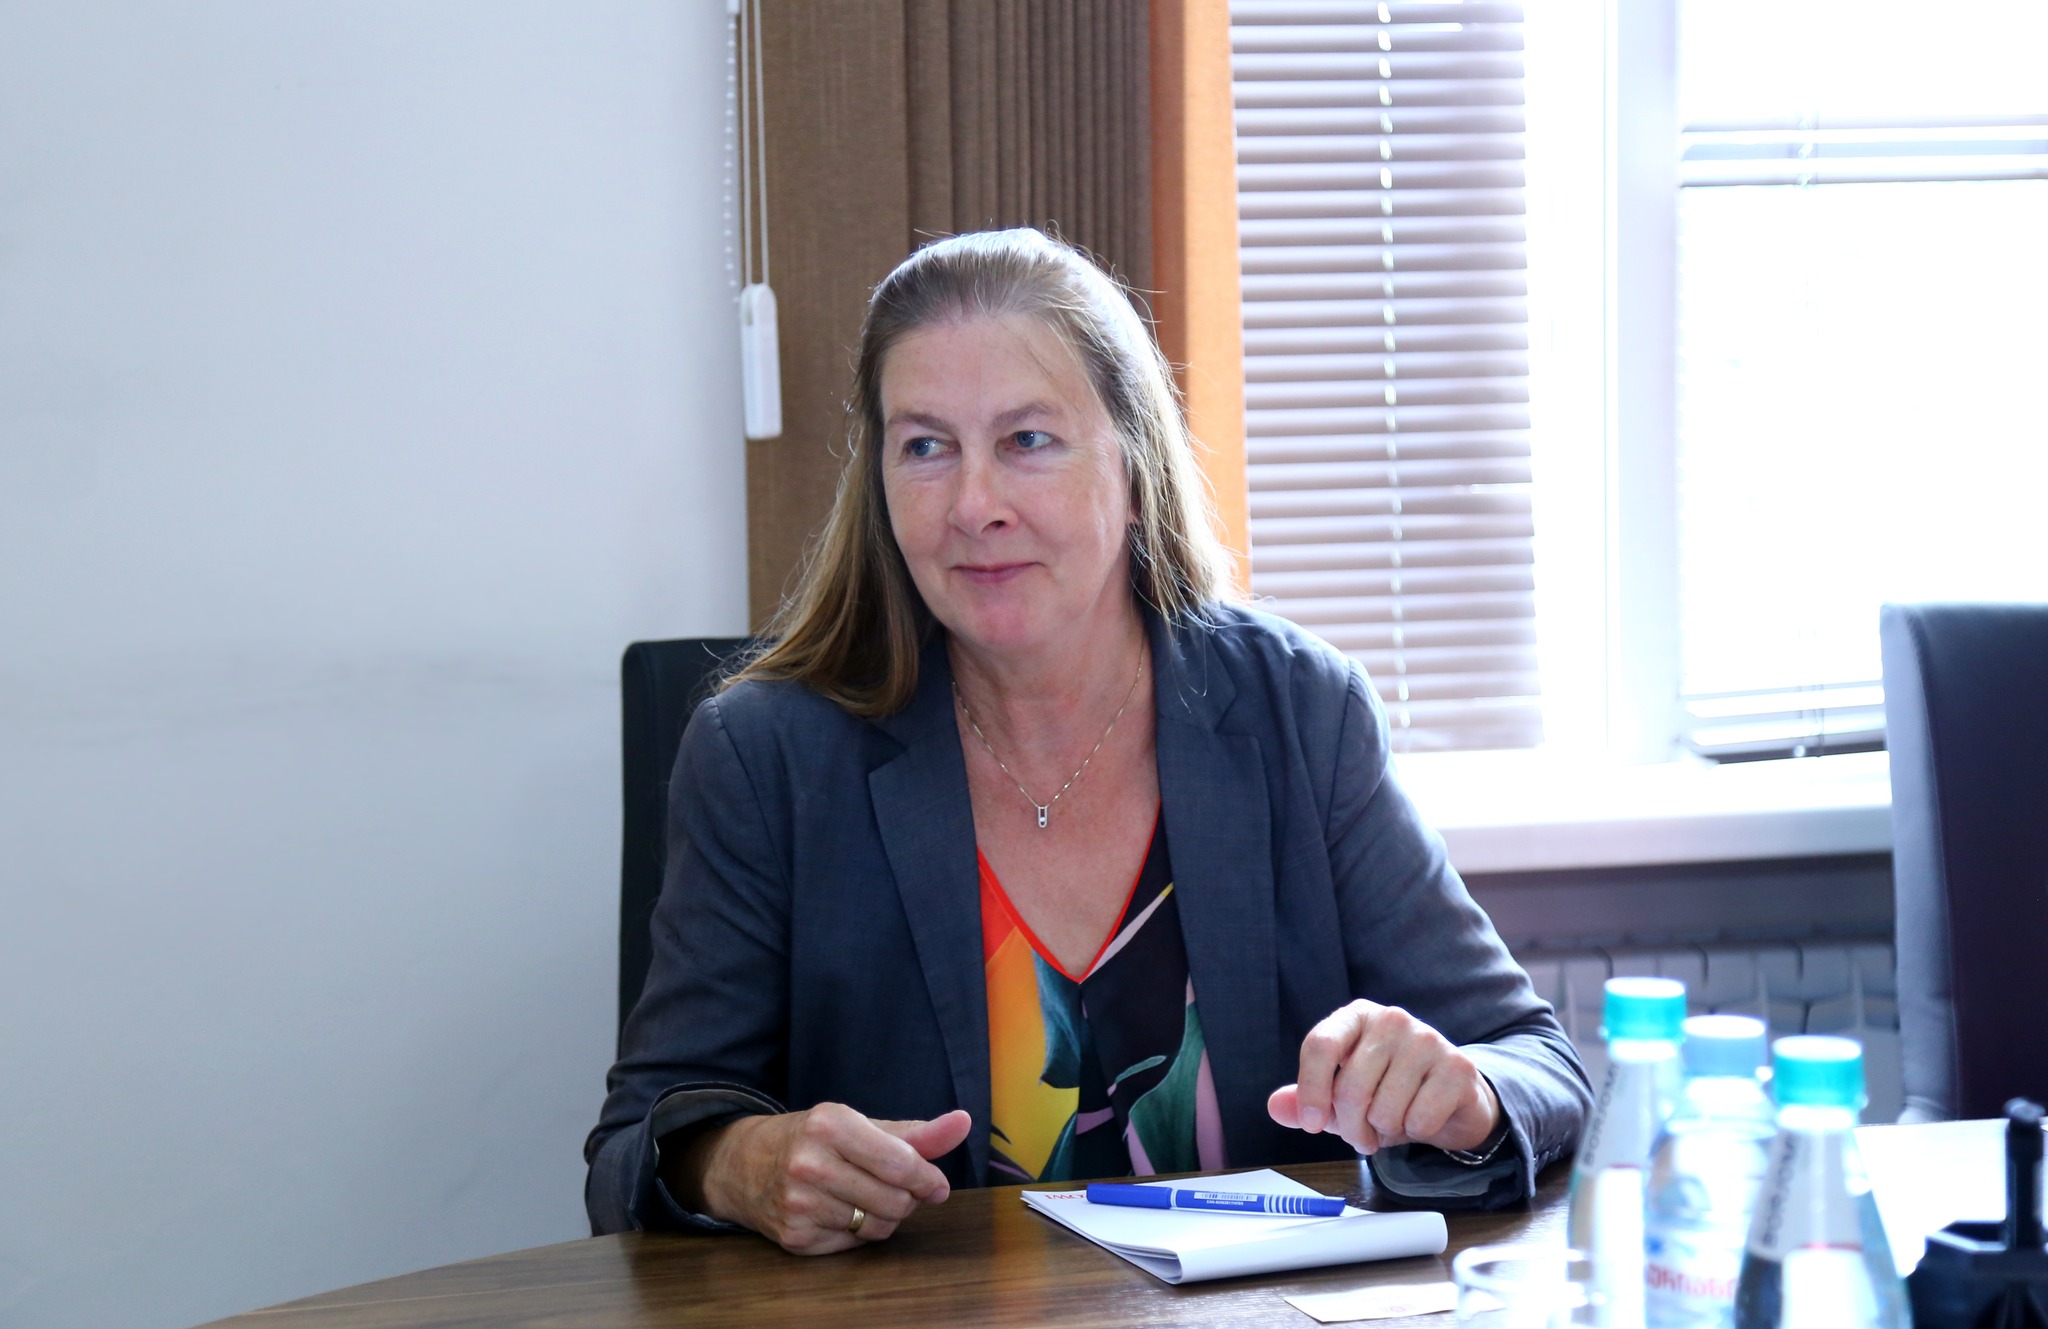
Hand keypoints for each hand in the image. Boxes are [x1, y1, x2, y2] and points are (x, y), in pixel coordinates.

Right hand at [687, 1104, 971, 1253]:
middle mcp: (810, 1163)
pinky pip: (854, 1245)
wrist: (745, 1165)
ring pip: (878, 1228)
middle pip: (895, 1201)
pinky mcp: (795, 1237)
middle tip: (894, 1187)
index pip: (901, 1164)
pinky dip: (856, 1233)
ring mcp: (799, 1203)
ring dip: (883, 1217)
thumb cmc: (814, 1140)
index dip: (928, 1179)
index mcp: (830, 1124)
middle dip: (906, 1198)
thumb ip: (916, 1133)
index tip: (936, 1185)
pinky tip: (837, 1211)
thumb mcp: (861, 1126)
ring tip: (862, 1196)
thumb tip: (964, 1123)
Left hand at [1267, 1000, 1500, 1155]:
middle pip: (1350, 1088)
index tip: (1311, 1125)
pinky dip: (1416, 1132)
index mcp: (1356, 1016)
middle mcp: (1392, 1019)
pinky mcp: (1457, 1067)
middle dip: (1351, 1128)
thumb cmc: (1390, 1091)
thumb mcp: (1343, 1095)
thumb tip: (1275, 1107)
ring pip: (1384, 1110)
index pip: (1320, 1045)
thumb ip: (1307, 1099)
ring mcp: (1428, 1039)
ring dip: (1384, 1132)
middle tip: (1362, 1138)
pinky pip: (1419, 1120)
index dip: (1311, 1091)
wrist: (1452, 1096)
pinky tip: (1423, 1118)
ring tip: (1394, 1122)